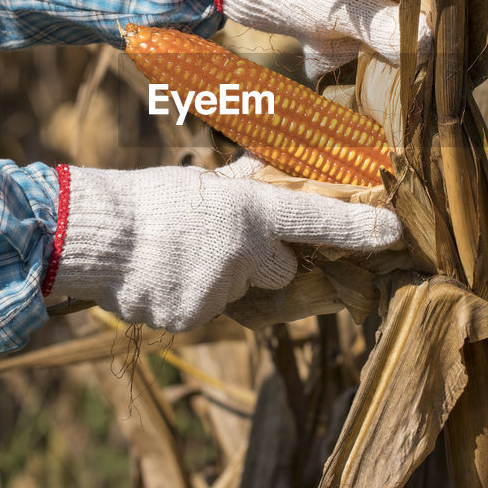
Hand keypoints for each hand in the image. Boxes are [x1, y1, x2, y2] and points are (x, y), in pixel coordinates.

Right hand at [46, 155, 402, 331]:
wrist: (92, 237)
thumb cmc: (148, 200)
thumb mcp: (203, 183)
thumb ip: (244, 185)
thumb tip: (273, 167)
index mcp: (247, 212)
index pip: (316, 221)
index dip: (359, 229)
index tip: (396, 232)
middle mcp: (241, 254)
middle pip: (280, 268)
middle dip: (260, 259)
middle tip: (216, 241)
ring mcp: (217, 292)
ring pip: (240, 292)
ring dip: (220, 279)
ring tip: (178, 256)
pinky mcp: (191, 320)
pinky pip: (207, 313)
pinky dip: (191, 299)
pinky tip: (163, 278)